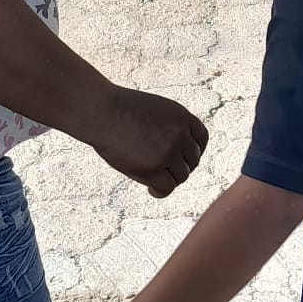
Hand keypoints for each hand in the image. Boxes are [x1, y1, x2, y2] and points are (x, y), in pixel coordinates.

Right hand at [88, 87, 207, 196]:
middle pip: (192, 160)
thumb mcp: (157, 110)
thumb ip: (172, 126)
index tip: (182, 158)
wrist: (101, 111)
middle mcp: (180, 134)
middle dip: (180, 166)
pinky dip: (160, 192)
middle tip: (164, 171)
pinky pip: (167, 187)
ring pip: (181, 176)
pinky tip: (152, 190)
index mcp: (182, 116)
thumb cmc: (121, 109)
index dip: (194, 151)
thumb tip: (181, 152)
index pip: (201, 139)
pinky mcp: (153, 168)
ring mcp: (168, 151)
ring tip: (154, 179)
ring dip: (169, 179)